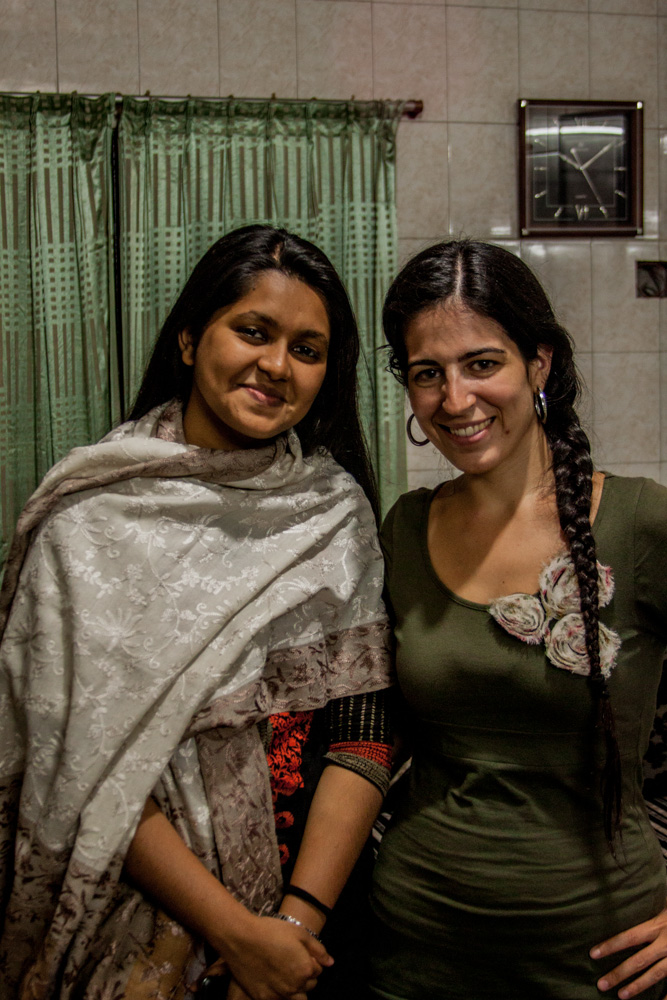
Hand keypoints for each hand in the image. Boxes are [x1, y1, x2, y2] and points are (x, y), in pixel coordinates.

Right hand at [216, 912, 331, 999]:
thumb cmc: (271, 931)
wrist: (241, 938)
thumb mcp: (299, 933)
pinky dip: (281, 994)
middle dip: (305, 975)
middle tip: (292, 961)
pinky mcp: (264, 998)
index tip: (299, 952)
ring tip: (286, 974)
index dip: (310, 959)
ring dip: (296, 988)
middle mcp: (295, 986)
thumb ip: (318, 949)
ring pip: (297, 999)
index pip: (318, 970)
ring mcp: (279, 994)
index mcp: (306, 969)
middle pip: (310, 985)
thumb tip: (330, 962)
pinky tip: (273, 980)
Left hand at [590, 906, 666, 997]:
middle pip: (638, 960)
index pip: (629, 937)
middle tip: (601, 985)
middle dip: (619, 973)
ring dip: (637, 986)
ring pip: (655, 975)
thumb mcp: (664, 905)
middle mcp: (666, 943)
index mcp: (658, 925)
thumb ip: (653, 907)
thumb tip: (633, 898)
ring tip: (620, 995)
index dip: (611, 946)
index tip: (593, 954)